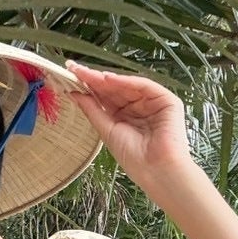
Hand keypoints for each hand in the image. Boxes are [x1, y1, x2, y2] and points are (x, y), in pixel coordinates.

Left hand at [66, 63, 191, 187]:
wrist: (156, 169)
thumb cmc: (134, 157)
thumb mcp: (106, 130)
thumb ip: (92, 109)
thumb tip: (74, 93)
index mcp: (124, 116)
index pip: (105, 96)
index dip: (88, 86)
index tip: (70, 75)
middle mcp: (138, 107)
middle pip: (114, 88)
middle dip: (94, 79)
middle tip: (74, 69)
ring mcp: (152, 102)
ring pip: (127, 84)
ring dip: (107, 78)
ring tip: (87, 74)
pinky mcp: (167, 100)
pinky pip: (144, 86)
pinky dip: (126, 80)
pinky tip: (108, 78)